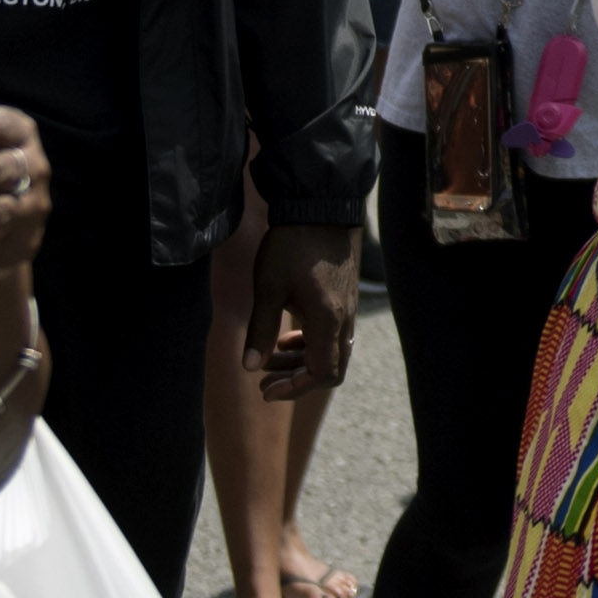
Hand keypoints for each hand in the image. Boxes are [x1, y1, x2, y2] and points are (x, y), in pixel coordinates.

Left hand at [244, 223, 359, 399]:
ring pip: (332, 353)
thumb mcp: (268, 288)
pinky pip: (334, 335)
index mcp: (327, 321)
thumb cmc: (292, 245)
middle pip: (330, 370)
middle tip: (264, 382)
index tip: (265, 389)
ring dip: (301, 362)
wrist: (321, 207)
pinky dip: (311, 344)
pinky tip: (287, 335)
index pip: (321, 375)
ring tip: (269, 358)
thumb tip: (248, 367)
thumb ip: (260, 330)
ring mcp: (348, 309)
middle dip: (297, 380)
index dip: (293, 389)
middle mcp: (344, 320)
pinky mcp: (346, 299)